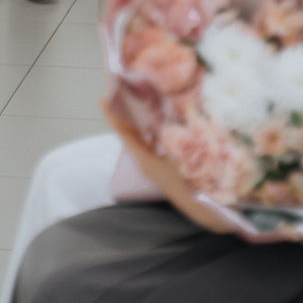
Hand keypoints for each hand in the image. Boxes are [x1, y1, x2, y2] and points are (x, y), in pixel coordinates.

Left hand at [104, 105, 235, 234]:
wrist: (200, 208)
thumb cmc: (190, 183)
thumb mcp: (181, 156)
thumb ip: (173, 135)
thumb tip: (169, 114)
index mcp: (144, 159)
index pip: (124, 133)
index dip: (113, 116)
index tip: (103, 99)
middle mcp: (144, 161)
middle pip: (128, 134)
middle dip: (122, 114)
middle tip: (118, 93)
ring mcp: (151, 164)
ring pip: (138, 139)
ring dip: (135, 122)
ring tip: (133, 102)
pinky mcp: (159, 166)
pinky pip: (148, 145)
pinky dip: (148, 131)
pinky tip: (154, 123)